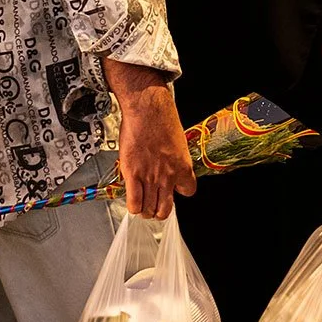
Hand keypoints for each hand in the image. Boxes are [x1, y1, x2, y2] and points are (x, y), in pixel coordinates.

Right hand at [106, 62, 195, 219]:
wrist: (147, 109)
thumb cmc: (162, 119)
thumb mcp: (177, 143)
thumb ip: (173, 160)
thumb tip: (167, 168)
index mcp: (183, 167)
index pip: (188, 192)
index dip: (179, 193)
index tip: (173, 191)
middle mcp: (168, 176)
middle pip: (166, 209)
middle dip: (159, 212)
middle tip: (154, 208)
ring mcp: (150, 176)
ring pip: (149, 209)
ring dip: (145, 211)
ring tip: (142, 207)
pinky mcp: (133, 174)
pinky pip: (134, 201)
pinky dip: (134, 207)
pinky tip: (133, 203)